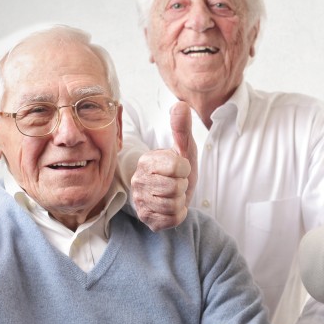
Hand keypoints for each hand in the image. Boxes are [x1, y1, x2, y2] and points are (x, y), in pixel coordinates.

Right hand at [131, 102, 197, 230]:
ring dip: (181, 200)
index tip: (180, 169)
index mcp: (146, 160)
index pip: (177, 167)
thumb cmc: (180, 171)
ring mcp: (139, 200)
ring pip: (173, 204)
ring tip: (175, 195)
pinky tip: (172, 208)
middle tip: (178, 184)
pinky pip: (172, 219)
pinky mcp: (146, 219)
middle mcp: (138, 180)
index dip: (185, 169)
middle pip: (175, 187)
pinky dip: (179, 215)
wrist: (177, 195)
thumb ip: (182, 128)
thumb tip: (181, 104)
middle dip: (183, 186)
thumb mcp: (184, 149)